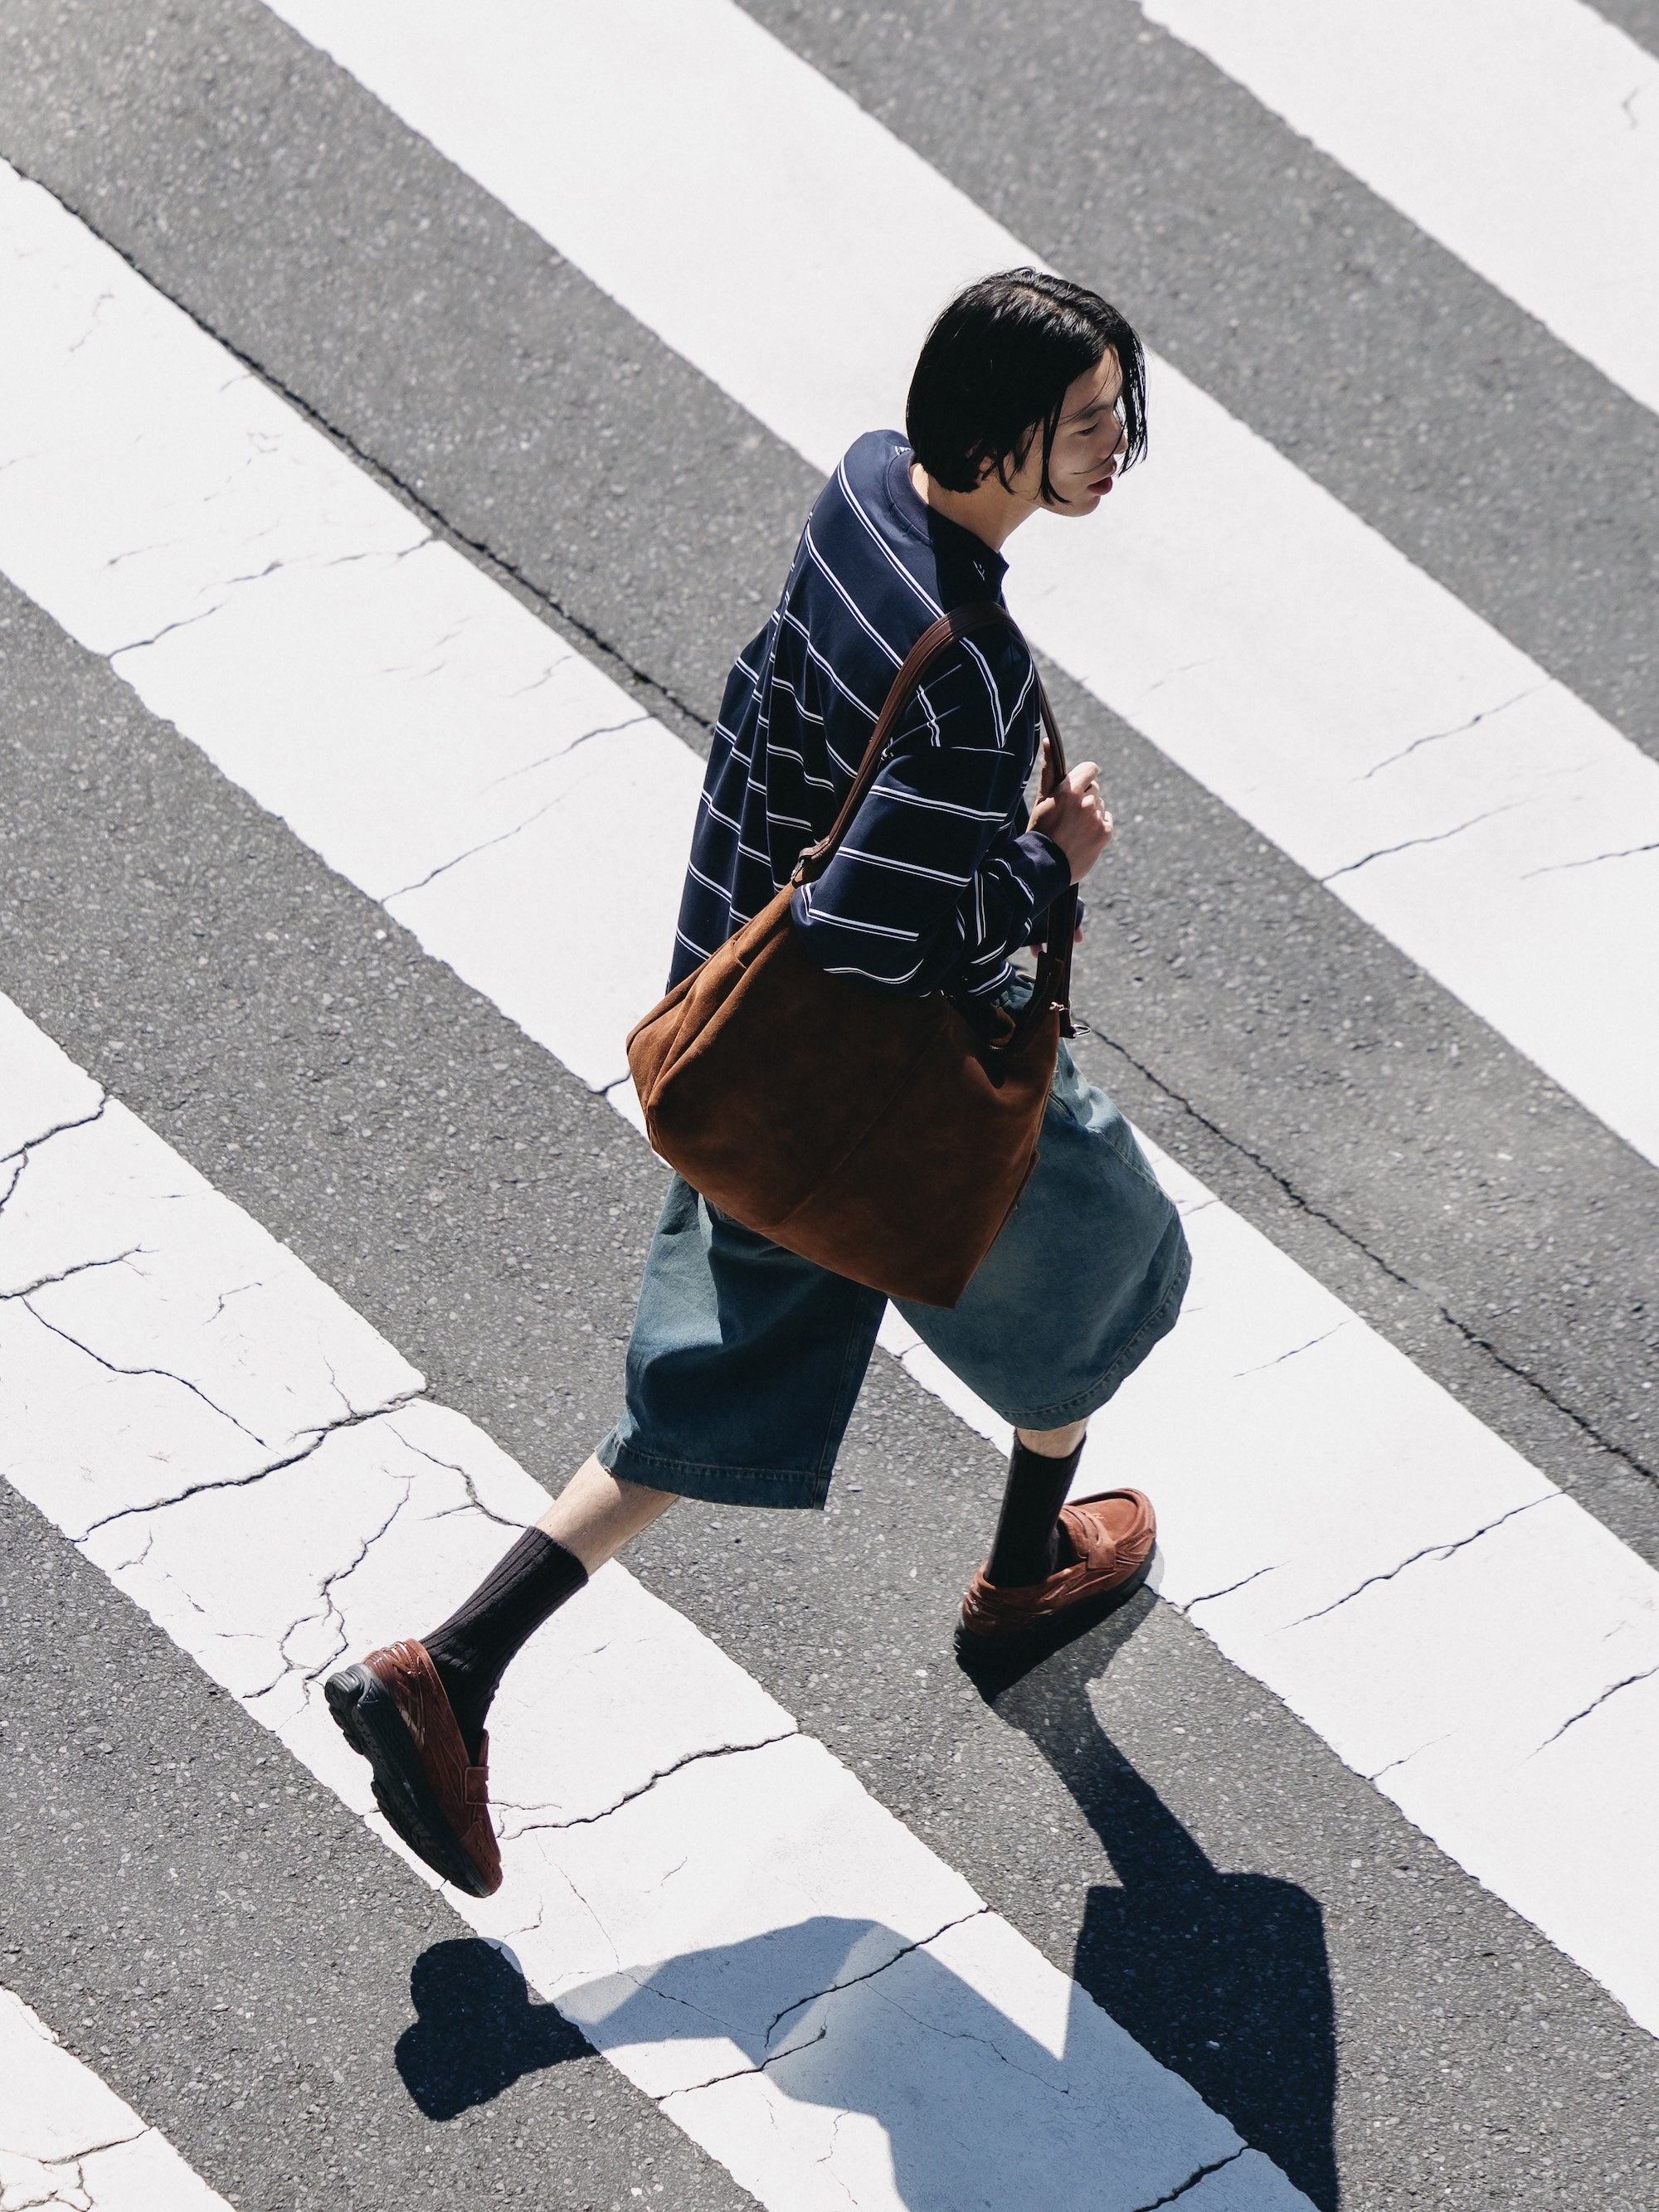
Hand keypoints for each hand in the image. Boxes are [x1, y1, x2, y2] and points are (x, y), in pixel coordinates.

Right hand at [1030, 741, 1112, 883]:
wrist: (1045, 866)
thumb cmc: (1040, 831)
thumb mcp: (1042, 799)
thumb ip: (1050, 770)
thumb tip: (1049, 741)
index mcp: (1069, 790)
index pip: (1091, 769)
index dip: (1085, 776)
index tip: (1079, 785)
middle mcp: (1086, 801)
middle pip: (1095, 789)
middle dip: (1085, 798)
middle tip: (1069, 815)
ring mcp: (1097, 818)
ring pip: (1100, 805)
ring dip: (1091, 813)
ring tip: (1074, 829)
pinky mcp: (1105, 832)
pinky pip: (1107, 820)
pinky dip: (1099, 827)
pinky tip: (1083, 836)